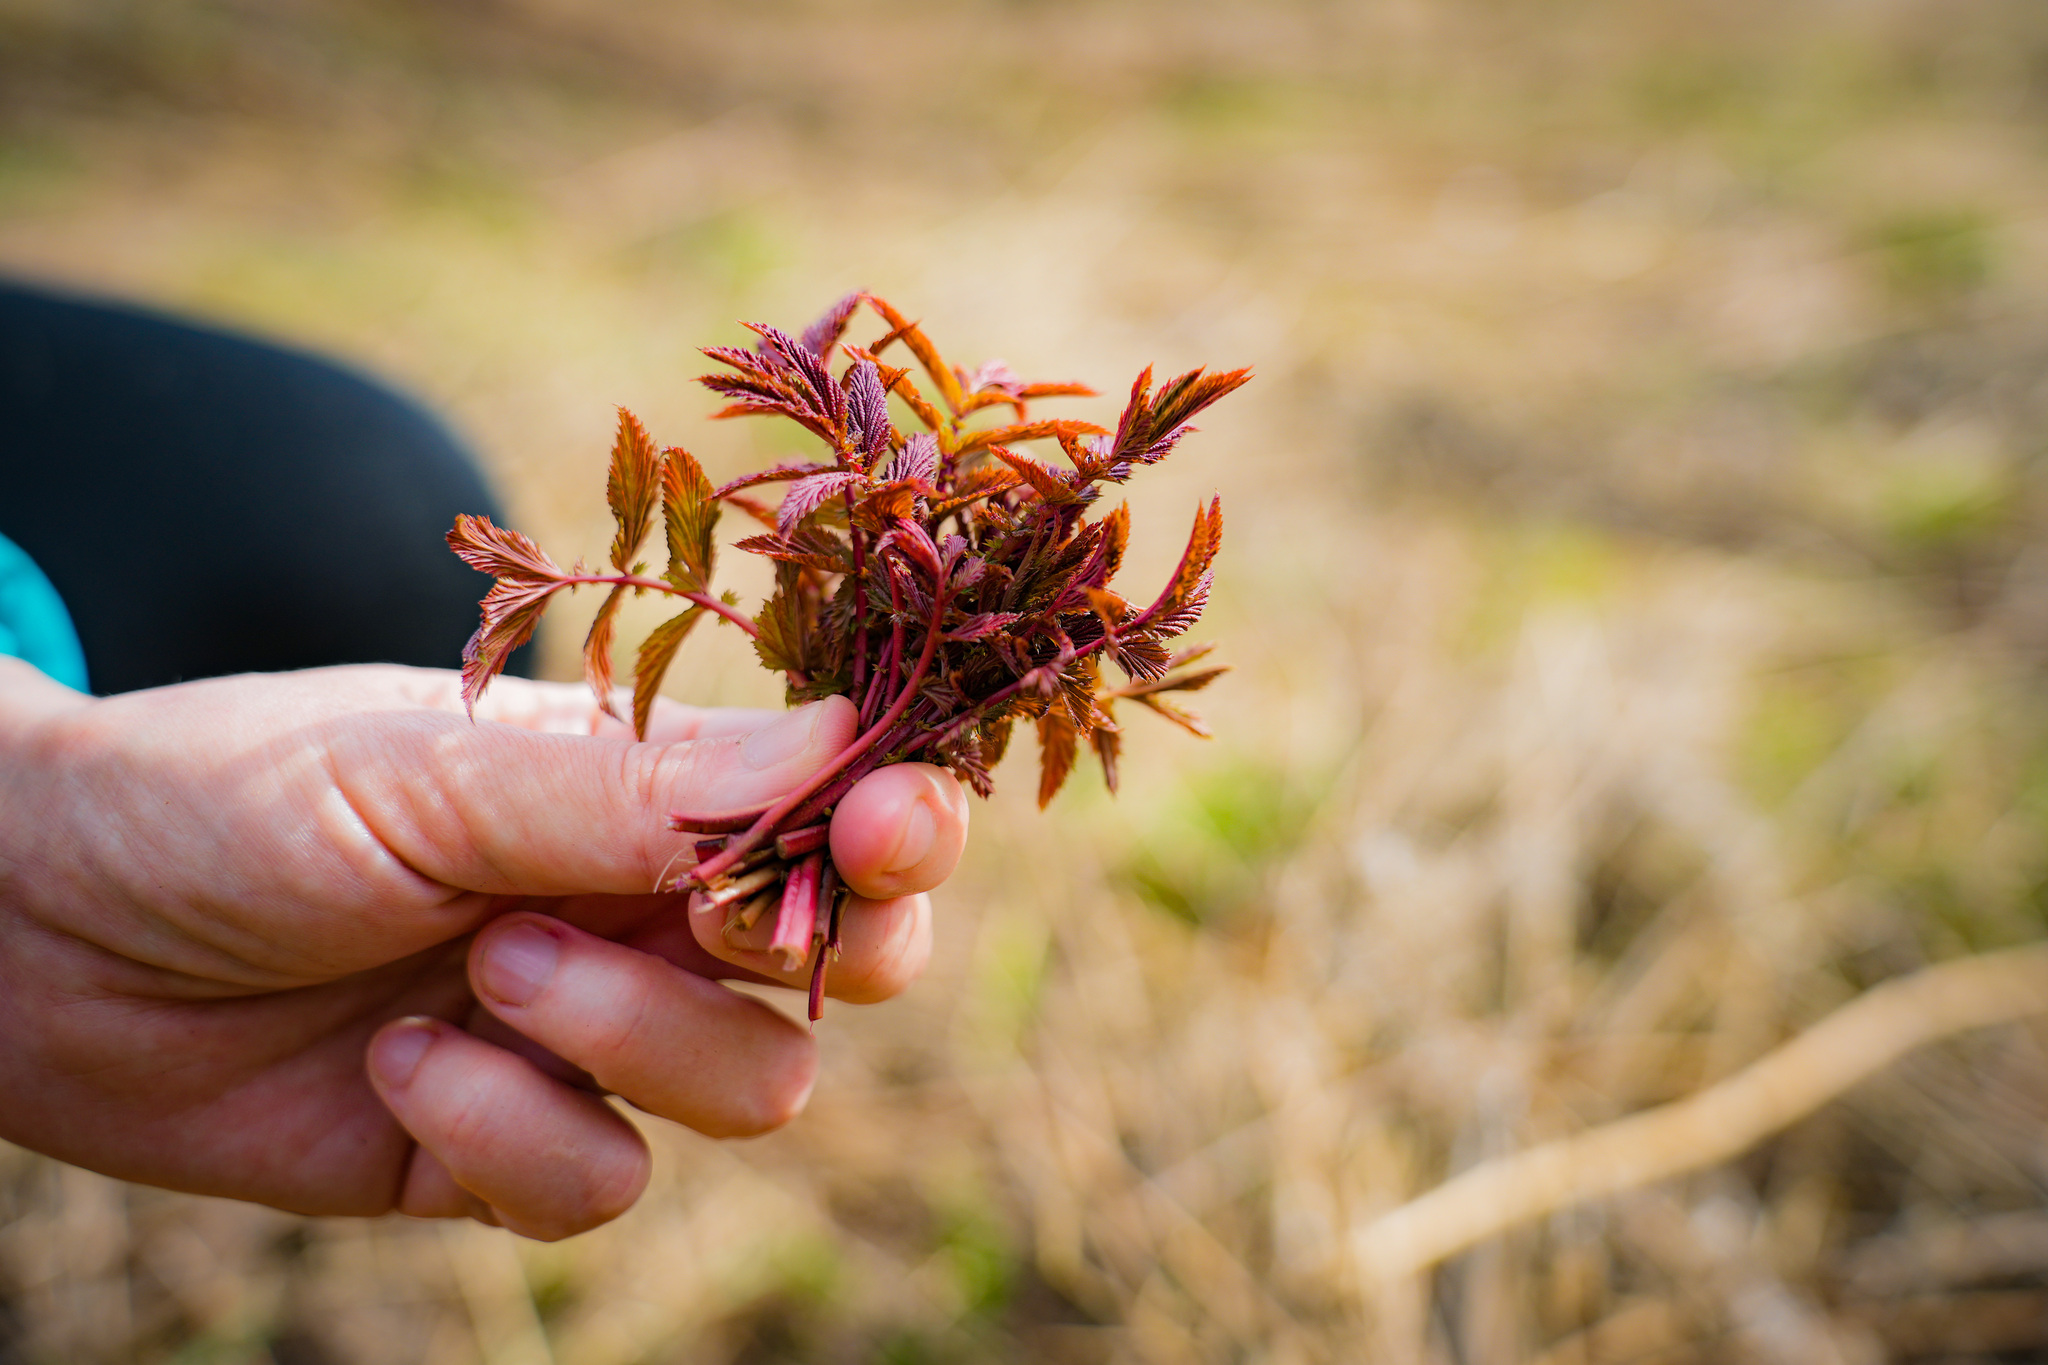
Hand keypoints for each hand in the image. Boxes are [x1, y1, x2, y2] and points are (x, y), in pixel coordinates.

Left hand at [0, 659, 967, 1238]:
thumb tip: (855, 748)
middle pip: (839, 969)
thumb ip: (641, 788)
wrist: (42, 929)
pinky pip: (598, 1184)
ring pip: (746, 1087)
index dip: (899, 830)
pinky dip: (505, 1131)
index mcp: (648, 788)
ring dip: (620, 1033)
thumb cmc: (236, 794)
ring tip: (478, 968)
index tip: (889, 832)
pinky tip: (394, 1063)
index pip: (843, 812)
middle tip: (699, 920)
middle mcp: (641, 912)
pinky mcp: (500, 1151)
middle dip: (803, 957)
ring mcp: (582, 1038)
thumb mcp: (433, 769)